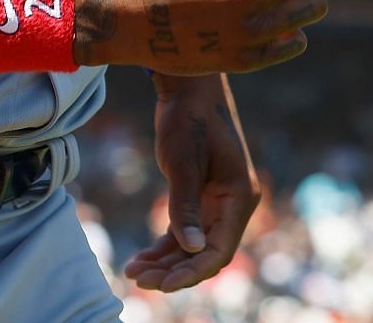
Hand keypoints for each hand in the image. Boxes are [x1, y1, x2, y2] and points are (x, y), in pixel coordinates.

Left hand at [125, 73, 260, 293]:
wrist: (187, 87)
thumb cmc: (188, 119)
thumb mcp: (183, 162)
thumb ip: (186, 206)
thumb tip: (192, 249)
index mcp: (239, 196)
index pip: (220, 249)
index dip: (193, 272)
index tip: (163, 285)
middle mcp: (232, 204)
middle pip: (205, 253)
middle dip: (174, 271)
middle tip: (140, 281)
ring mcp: (217, 202)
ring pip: (192, 245)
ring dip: (165, 261)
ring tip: (133, 272)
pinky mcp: (200, 197)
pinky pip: (184, 231)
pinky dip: (163, 246)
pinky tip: (140, 259)